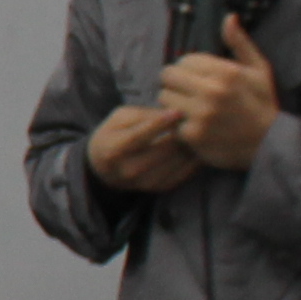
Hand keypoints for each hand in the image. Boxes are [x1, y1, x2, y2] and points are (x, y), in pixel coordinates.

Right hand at [83, 103, 198, 196]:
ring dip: (188, 146)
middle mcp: (128, 170)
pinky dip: (192, 159)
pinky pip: (184, 173)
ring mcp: (145, 182)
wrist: (105, 166)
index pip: (138, 136)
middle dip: (180, 134)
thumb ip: (143, 114)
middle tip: (193, 120)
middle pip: (162, 150)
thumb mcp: (120, 118)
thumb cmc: (115, 135)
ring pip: (176, 161)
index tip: (177, 111)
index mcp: (112, 150)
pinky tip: (194, 147)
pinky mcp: (160, 188)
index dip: (159, 123)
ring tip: (195, 132)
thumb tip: (171, 113)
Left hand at [160, 16, 279, 170]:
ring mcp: (200, 114)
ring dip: (172, 102)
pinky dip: (175, 122)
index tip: (197, 78)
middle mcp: (212, 91)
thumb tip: (228, 17)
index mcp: (227, 72)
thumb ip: (239, 43)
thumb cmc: (262, 104)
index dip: (188, 68)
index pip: (184, 60)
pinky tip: (190, 124)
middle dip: (176, 82)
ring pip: (164, 97)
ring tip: (189, 108)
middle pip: (168, 76)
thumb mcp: (259, 70)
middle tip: (187, 92)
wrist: (269, 144)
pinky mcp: (191, 134)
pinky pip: (168, 120)